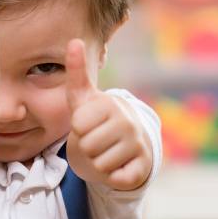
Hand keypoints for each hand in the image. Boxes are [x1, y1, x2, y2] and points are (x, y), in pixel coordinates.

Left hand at [64, 38, 153, 190]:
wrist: (130, 142)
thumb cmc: (99, 118)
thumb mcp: (84, 98)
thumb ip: (77, 72)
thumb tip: (74, 40)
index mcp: (111, 104)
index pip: (78, 125)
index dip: (79, 128)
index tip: (89, 124)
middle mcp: (128, 122)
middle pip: (87, 146)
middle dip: (87, 147)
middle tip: (98, 140)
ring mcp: (138, 145)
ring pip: (99, 164)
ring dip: (98, 162)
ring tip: (108, 151)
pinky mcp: (142, 167)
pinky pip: (115, 178)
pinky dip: (112, 176)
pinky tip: (119, 164)